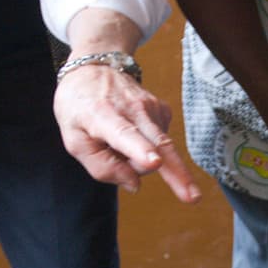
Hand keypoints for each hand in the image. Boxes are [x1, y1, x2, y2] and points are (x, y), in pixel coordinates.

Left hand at [53, 65, 199, 203]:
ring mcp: (151, 107)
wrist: (93, 68)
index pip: (124, 135)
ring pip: (158, 151)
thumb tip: (134, 185)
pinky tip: (133, 135)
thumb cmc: (79, 107)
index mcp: (103, 116)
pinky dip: (146, 148)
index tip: (155, 162)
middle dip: (177, 173)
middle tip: (193, 198)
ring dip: (141, 160)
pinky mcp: (163, 110)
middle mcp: (132, 109)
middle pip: (159, 145)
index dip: (140, 151)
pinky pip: (159, 144)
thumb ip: (100, 167)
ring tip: (116, 144)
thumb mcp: (74, 140)